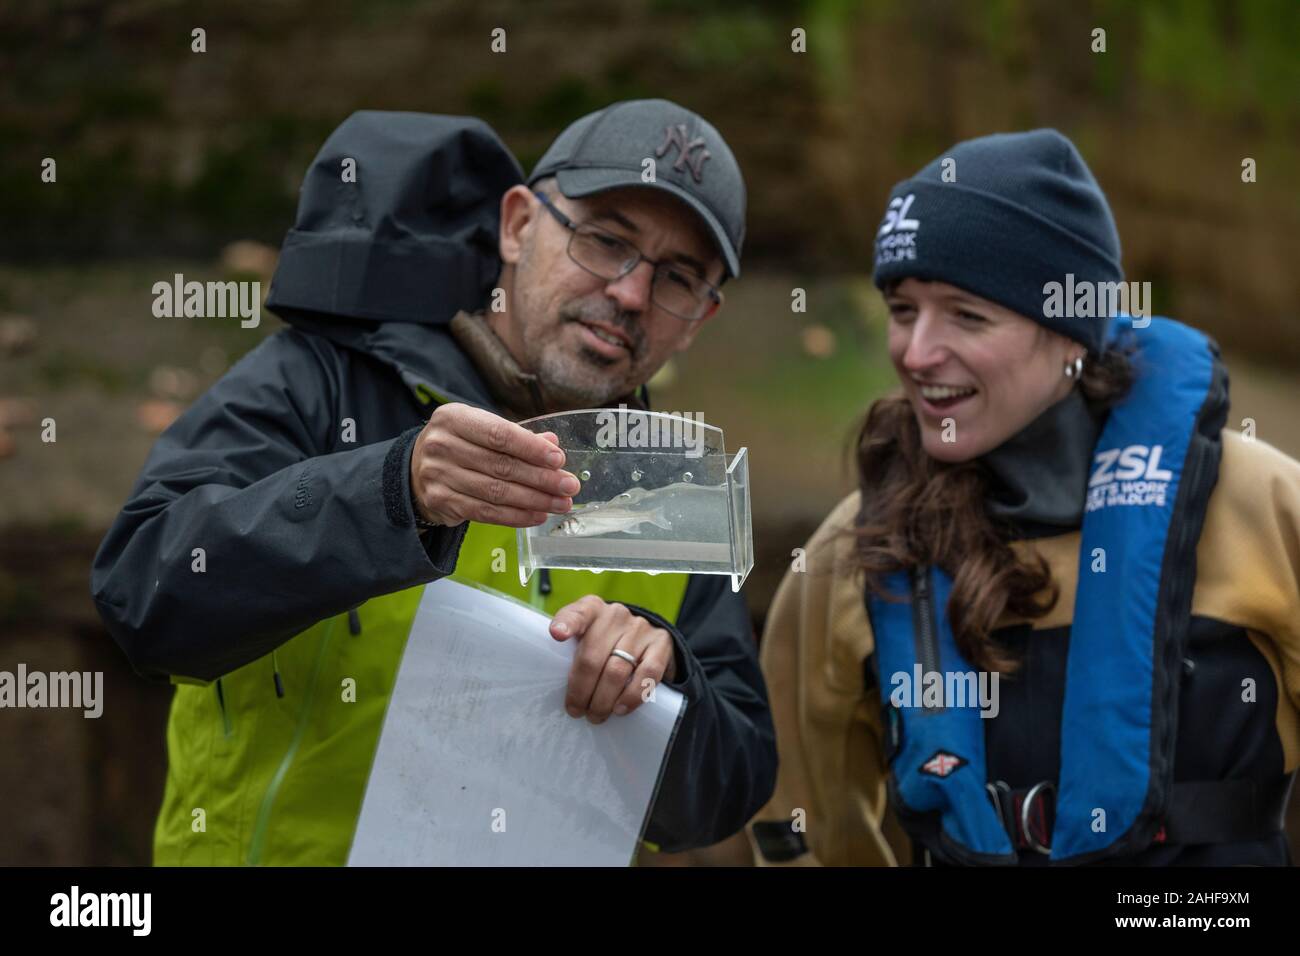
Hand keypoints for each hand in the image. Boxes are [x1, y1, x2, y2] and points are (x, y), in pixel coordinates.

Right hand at [410, 403, 579, 527]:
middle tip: (569, 486)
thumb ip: (515, 435)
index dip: (531, 448)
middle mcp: (442, 445)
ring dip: (535, 500)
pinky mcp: (441, 502)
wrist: (415, 469)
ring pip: (496, 492)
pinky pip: (486, 513)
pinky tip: (538, 515)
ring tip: (561, 504)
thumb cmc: (459, 445)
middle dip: (541, 478)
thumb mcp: (481, 429)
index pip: (499, 434)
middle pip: (501, 466)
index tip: (558, 459)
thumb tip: (552, 442)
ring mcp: (438, 475)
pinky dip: (516, 516)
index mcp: (454, 418)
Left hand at [549, 596, 677, 723]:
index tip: (557, 635)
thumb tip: (553, 686)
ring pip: (617, 670)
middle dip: (581, 690)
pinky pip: (647, 674)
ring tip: (596, 715)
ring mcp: (640, 628)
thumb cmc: (604, 643)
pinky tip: (620, 709)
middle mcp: (615, 615)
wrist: (644, 638)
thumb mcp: (585, 638)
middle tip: (576, 710)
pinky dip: (632, 696)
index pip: (577, 614)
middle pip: (592, 657)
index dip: (566, 624)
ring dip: (603, 700)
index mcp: (591, 609)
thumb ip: (570, 651)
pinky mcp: (661, 643)